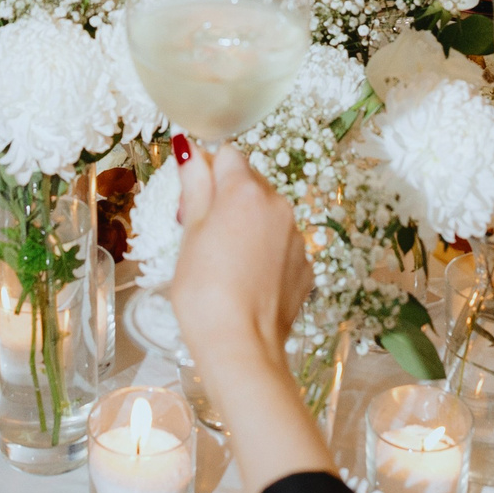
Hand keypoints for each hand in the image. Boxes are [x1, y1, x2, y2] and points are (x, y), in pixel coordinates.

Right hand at [169, 142, 314, 366]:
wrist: (241, 346)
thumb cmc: (203, 290)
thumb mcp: (190, 234)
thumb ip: (195, 185)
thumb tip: (188, 147)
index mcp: (246, 191)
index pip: (227, 155)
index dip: (206, 174)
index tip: (192, 205)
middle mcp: (278, 204)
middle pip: (249, 182)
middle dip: (227, 198)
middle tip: (203, 237)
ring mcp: (296, 236)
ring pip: (267, 213)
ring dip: (248, 225)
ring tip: (225, 263)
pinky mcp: (305, 265)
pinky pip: (281, 243)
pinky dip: (265, 251)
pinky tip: (247, 279)